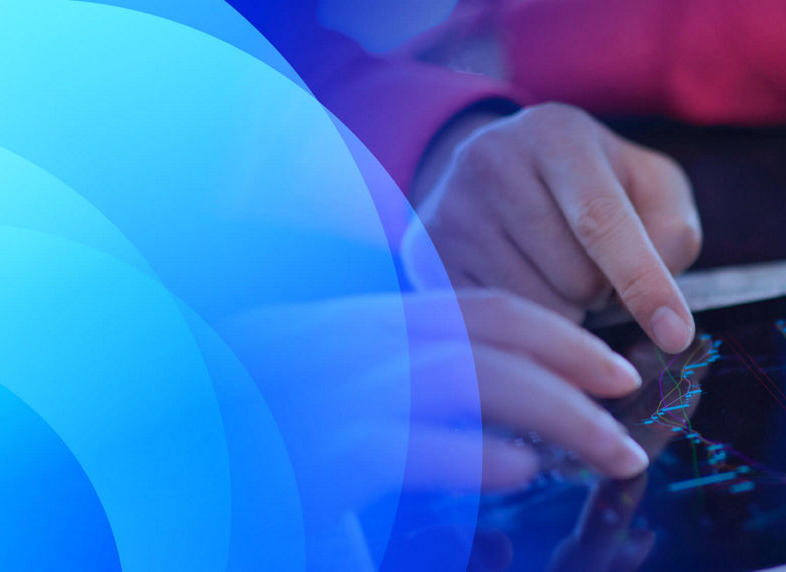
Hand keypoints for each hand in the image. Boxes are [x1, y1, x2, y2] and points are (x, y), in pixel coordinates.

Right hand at [224, 290, 650, 499]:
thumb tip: (510, 438)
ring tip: (610, 450)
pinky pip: (409, 444)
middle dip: (575, 370)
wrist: (154, 476)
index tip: (613, 367)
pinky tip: (520, 473)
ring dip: (556, 413)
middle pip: (482, 337)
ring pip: (464, 379)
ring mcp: (324, 398)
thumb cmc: (252, 457)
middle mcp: (340, 347)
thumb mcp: (331, 413)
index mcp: (352, 329)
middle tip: (631, 412)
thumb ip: (407, 406)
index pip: (471, 308)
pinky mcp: (311, 461)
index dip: (555, 333)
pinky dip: (475, 454)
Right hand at [404, 103, 700, 352]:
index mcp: (556, 134)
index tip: (675, 336)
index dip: (644, 283)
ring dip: (569, 312)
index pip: (601, 220)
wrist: (500, 172)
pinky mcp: (428, 257)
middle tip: (592, 265)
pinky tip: (527, 285)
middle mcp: (491, 162)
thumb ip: (673, 232)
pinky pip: (500, 323)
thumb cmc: (595, 185)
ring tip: (556, 272)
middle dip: (604, 292)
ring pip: (539, 309)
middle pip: (575, 278)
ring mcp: (451, 211)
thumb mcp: (649, 187)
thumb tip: (653, 300)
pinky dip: (531, 321)